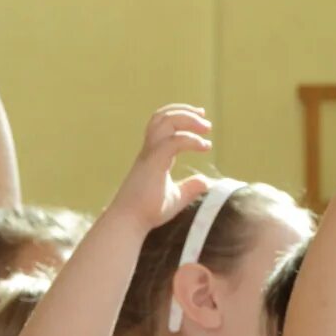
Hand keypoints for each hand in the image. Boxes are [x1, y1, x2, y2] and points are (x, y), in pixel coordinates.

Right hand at [112, 104, 214, 231]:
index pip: (163, 124)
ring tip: (205, 129)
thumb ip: (189, 187)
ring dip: (187, 120)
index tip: (200, 119)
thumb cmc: (148, 211)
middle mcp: (149, 150)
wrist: (130, 222)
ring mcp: (149, 155)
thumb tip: (205, 181)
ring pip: (164, 122)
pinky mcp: (153, 164)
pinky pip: (172, 141)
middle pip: (162, 117)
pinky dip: (190, 139)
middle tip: (205, 120)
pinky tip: (204, 146)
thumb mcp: (175, 197)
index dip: (181, 116)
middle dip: (185, 112)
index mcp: (153, 155)